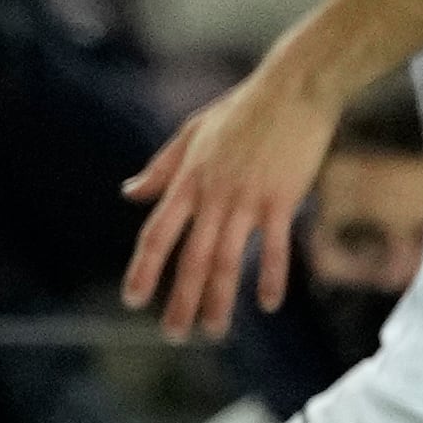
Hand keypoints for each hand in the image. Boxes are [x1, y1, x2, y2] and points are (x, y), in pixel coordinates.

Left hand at [121, 59, 338, 338]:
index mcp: (187, 181)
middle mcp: (212, 194)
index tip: (133, 300)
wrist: (293, 88)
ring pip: (227, 260)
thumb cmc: (242, 110)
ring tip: (214, 332)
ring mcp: (247, 198)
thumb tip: (130, 193)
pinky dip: (271, 277)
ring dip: (219, 300)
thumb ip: (161, 169)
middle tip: (174, 335)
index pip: (157, 234)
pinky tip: (268, 304)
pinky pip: (274, 246)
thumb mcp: (190, 133)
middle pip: (190, 258)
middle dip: (181, 300)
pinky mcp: (282, 198)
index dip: (144, 269)